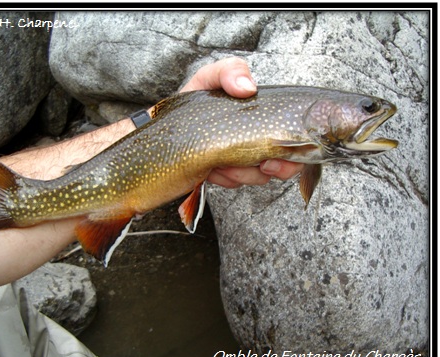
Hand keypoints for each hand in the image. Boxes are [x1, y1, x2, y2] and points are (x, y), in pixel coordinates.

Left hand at [180, 57, 302, 187]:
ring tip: (221, 160)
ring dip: (243, 172)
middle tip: (263, 164)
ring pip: (260, 177)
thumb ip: (229, 71)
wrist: (162, 130)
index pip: (295, 136)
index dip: (297, 150)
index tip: (282, 154)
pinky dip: (224, 177)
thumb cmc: (191, 104)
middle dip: (278, 168)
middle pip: (287, 163)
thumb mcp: (208, 78)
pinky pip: (235, 183)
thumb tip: (248, 88)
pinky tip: (210, 168)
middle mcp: (257, 140)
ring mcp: (241, 160)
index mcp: (261, 118)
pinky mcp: (225, 176)